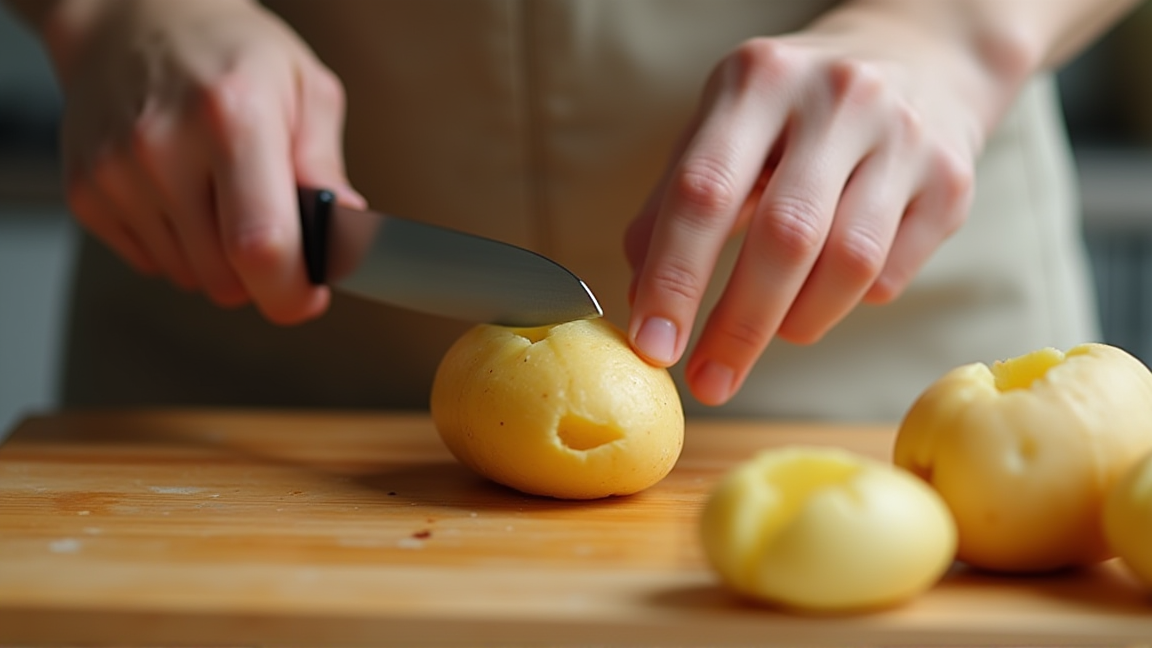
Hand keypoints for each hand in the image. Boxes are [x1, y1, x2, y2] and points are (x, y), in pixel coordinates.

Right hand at [53, 0, 362, 322]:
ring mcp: (116, 173)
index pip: (261, 245)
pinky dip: (179, 247)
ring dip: (219, 260)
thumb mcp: (306, 89)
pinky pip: (152, 263)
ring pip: (190, 277)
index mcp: (232, 118)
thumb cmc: (231, 52)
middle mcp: (163, 147)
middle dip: (262, 274)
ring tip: (224, 196)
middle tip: (273, 230)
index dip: (292, 291)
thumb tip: (344, 227)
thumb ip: (325, 167)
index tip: (309, 295)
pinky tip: (184, 195)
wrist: (133, 18)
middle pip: (225, 277)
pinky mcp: (85, 193)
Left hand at [625, 8, 1013, 405]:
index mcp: (760, 79)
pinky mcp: (952, 180)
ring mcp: (904, 136)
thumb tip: (643, 303)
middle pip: (785, 238)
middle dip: (739, 327)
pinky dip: (849, 302)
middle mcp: (838, 98)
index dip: (674, 278)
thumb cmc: (793, 111)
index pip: (705, 191)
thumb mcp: (723, 127)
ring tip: (774, 331)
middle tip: (710, 383)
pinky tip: (830, 287)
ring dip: (799, 321)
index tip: (654, 347)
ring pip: (849, 264)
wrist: (921, 56)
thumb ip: (674, 205)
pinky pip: (892, 273)